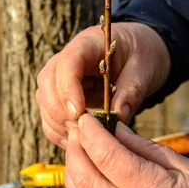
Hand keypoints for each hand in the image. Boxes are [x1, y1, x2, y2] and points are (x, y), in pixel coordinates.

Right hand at [36, 22, 169, 148]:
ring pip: (44, 102)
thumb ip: (132, 91)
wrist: (140, 55)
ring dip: (59, 124)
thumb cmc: (142, 55)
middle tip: (83, 130)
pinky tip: (79, 143)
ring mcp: (61, 80)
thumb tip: (118, 117)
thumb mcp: (144, 69)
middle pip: (46, 83)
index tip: (79, 113)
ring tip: (84, 139)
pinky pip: (50, 118)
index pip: (66, 63)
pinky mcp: (63, 100)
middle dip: (60, 110)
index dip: (68, 89)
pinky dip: (60, 133)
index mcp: (88, 44)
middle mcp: (66, 61)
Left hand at [52, 114, 188, 187]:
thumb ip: (143, 148)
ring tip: (74, 156)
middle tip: (77, 133)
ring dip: (70, 177)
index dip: (90, 133)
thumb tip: (112, 130)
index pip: (107, 157)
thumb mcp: (183, 165)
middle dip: (75, 151)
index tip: (85, 118)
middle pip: (85, 180)